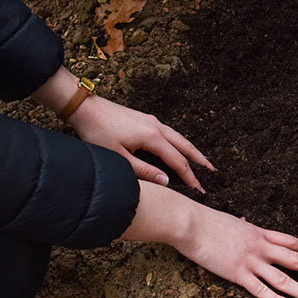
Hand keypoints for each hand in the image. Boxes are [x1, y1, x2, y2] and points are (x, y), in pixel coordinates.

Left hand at [67, 96, 213, 191]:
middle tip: (212, 172)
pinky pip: (169, 133)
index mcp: (152, 137)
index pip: (178, 161)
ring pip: (178, 137)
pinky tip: (178, 147)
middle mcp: (156, 127)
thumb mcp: (119, 157)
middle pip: (185, 145)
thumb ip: (144, 171)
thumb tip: (166, 181)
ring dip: (191, 150)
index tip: (200, 189)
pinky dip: (179, 142)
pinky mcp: (144, 119)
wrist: (85, 107)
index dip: (190, 176)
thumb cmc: (98, 132)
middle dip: (199, 160)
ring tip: (201, 160)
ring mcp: (151, 121)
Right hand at [177, 199, 297, 297]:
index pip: (288, 240)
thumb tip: (242, 221)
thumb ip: (239, 225)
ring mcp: (252, 261)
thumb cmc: (204, 220)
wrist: (190, 223)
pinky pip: (262, 291)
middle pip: (297, 260)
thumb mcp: (229, 221)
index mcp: (258, 232)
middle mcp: (261, 247)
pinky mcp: (238, 274)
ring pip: (286, 279)